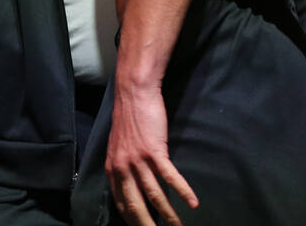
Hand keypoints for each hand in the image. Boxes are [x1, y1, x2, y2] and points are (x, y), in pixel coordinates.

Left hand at [107, 86, 198, 225]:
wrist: (133, 93)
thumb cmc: (129, 118)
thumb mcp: (118, 146)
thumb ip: (122, 167)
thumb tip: (131, 186)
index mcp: (112, 169)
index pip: (121, 204)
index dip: (132, 221)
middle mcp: (122, 168)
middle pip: (135, 206)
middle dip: (147, 225)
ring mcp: (138, 160)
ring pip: (155, 196)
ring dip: (169, 215)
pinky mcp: (154, 151)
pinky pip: (170, 177)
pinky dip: (183, 191)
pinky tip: (193, 203)